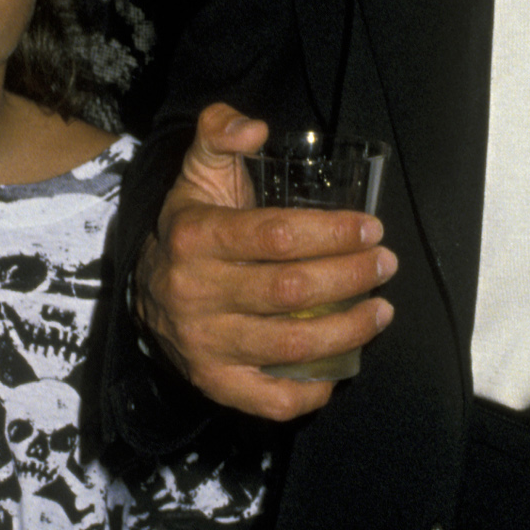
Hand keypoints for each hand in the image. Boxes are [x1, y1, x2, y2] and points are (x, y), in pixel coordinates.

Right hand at [134, 102, 395, 421]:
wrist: (143, 289)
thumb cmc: (190, 227)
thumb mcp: (197, 172)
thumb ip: (219, 134)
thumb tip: (255, 127)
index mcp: (196, 238)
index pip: (278, 236)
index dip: (333, 232)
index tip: (370, 228)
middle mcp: (196, 294)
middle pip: (291, 292)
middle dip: (352, 277)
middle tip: (385, 264)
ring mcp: (204, 345)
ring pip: (290, 347)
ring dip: (349, 331)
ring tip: (381, 311)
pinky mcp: (214, 383)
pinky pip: (271, 401)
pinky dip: (313, 392)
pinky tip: (341, 368)